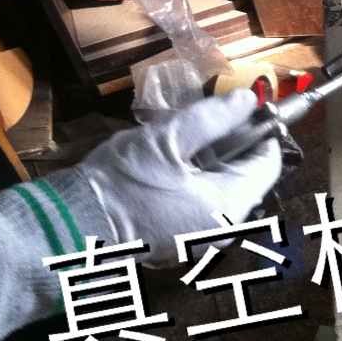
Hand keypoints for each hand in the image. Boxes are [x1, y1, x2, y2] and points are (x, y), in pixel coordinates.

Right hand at [79, 89, 281, 263]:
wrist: (74, 224)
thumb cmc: (123, 182)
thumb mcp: (168, 139)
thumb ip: (213, 118)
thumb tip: (248, 100)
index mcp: (229, 209)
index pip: (267, 165)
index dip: (263, 132)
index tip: (250, 106)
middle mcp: (225, 230)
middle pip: (249, 178)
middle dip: (235, 145)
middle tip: (210, 118)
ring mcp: (204, 239)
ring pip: (226, 190)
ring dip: (215, 161)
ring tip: (188, 138)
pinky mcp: (184, 240)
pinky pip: (206, 203)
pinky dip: (200, 180)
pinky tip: (176, 163)